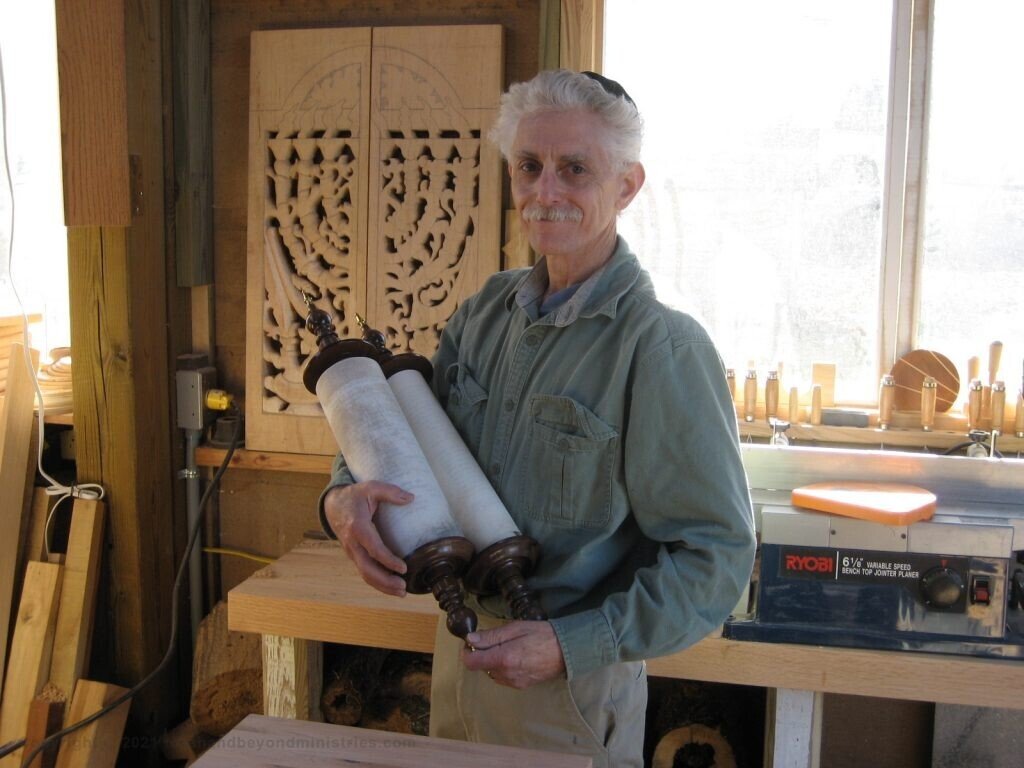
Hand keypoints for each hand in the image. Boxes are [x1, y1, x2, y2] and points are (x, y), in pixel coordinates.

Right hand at [323, 481, 410, 596]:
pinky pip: (365, 572)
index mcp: (357, 527)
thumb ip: (390, 492)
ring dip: (382, 586)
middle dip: (385, 581)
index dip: (387, 560)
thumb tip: (411, 498)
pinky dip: (378, 582)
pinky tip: (392, 587)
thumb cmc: (354, 496)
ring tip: (401, 592)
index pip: (373, 548)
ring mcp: (352, 552)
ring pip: (365, 574)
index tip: (403, 568)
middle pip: (367, 568)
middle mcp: (352, 543)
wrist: (333, 505)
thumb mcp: (370, 487)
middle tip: (403, 588)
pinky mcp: (355, 556)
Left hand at [460, 621, 565, 688]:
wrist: (567, 650)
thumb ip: (492, 635)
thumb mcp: (516, 628)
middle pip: (481, 667)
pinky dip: (504, 668)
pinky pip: (504, 678)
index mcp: (503, 658)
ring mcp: (514, 682)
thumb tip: (470, 639)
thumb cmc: (542, 634)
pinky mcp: (522, 686)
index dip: (468, 652)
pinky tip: (516, 657)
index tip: (473, 642)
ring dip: (493, 662)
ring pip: (492, 673)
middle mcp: (506, 674)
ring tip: (509, 647)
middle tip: (497, 640)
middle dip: (483, 654)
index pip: (471, 662)